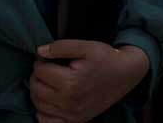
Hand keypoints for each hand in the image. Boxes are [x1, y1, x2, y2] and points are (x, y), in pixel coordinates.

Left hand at [29, 40, 149, 122]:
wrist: (126, 74)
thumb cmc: (107, 58)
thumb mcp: (88, 46)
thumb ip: (62, 47)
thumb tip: (40, 52)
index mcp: (71, 82)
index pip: (40, 71)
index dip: (42, 60)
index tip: (50, 57)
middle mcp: (69, 102)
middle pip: (36, 88)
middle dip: (39, 75)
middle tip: (50, 68)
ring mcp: (71, 115)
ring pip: (38, 104)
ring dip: (40, 91)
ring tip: (52, 81)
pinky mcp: (74, 121)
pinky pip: (45, 121)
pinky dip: (43, 110)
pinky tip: (52, 98)